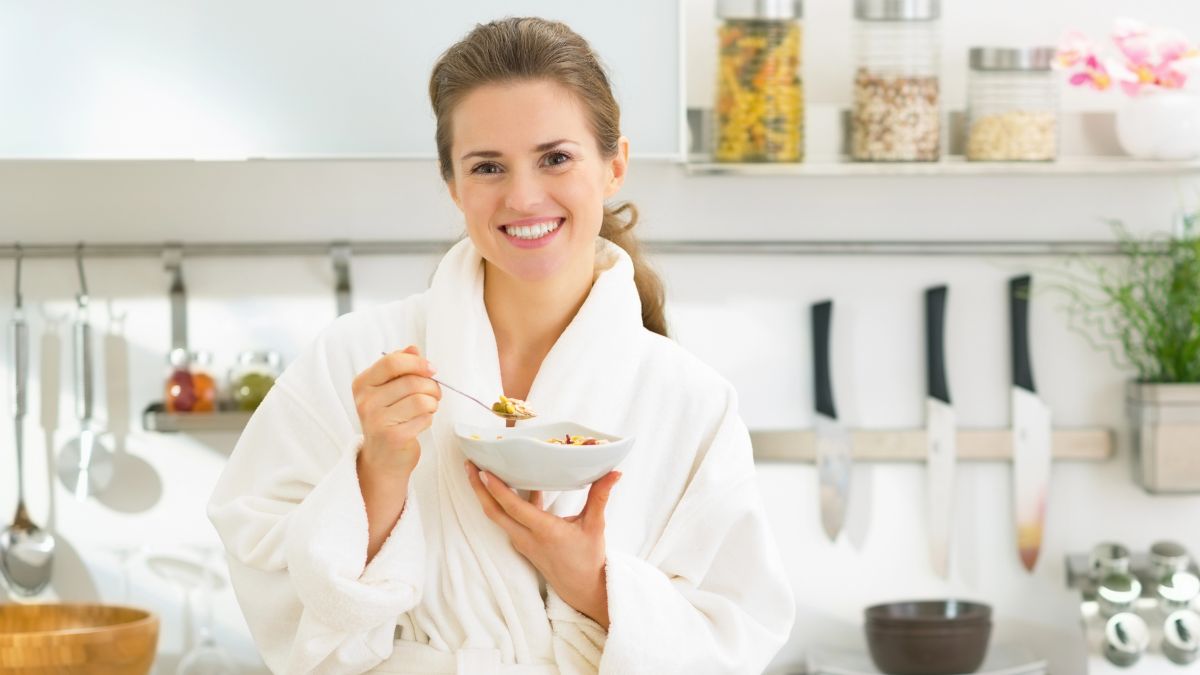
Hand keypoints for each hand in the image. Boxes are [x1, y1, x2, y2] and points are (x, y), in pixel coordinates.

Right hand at [352, 345, 439, 477]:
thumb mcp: (388, 390)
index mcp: (363, 384)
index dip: (418, 363)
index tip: (432, 369)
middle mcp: (365, 401)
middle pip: (412, 381)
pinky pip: (424, 418)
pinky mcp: (393, 437)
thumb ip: (400, 368)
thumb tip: (413, 348)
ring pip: (421, 399)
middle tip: (434, 394)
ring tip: (429, 408)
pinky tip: (420, 423)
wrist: (383, 459)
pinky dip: (429, 419)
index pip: (392, 362)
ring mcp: (376, 420)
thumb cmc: (389, 419)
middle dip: (432, 386)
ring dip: (433, 403)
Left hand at [465, 461, 621, 628]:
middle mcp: (527, 537)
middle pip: (494, 512)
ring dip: (486, 495)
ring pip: (498, 517)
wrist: (582, 588)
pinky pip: (509, 520)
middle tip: (468, 465)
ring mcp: (523, 542)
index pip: (513, 507)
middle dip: (478, 489)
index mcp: (544, 531)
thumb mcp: (595, 526)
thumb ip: (600, 497)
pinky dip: (504, 502)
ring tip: (479, 472)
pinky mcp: (524, 543)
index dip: (496, 489)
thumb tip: (614, 472)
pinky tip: (514, 483)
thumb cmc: (588, 558)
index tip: (482, 470)